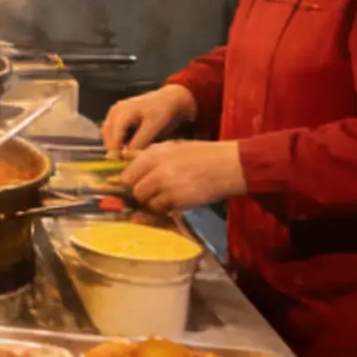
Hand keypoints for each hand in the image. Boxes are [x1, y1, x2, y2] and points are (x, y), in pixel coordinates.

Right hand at [102, 83, 198, 155]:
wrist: (168, 99)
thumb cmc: (162, 112)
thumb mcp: (154, 127)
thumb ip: (140, 141)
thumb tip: (127, 155)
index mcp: (123, 111)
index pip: (114, 134)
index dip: (115, 149)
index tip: (119, 162)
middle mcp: (115, 110)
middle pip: (107, 133)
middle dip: (112, 147)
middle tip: (122, 161)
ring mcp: (114, 112)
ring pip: (107, 132)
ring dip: (113, 144)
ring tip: (124, 155)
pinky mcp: (117, 116)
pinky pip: (111, 130)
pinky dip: (116, 139)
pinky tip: (126, 147)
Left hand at [119, 140, 247, 214]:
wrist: (229, 165)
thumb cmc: (203, 154)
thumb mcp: (173, 147)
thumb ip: (150, 155)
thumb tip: (128, 161)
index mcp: (154, 154)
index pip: (127, 175)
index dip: (129, 182)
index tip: (133, 185)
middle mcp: (158, 170)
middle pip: (135, 191)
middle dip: (141, 194)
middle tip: (150, 192)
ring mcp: (168, 187)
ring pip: (148, 202)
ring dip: (153, 202)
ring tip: (165, 196)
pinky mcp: (180, 200)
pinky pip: (163, 209)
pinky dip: (166, 208)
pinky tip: (175, 200)